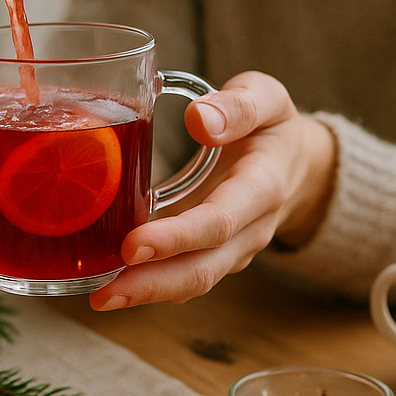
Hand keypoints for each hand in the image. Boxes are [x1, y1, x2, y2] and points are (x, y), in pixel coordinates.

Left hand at [88, 70, 336, 310]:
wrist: (295, 162)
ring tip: (100, 298)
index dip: (177, 237)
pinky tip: (110, 284)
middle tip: (104, 291)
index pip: (219, 221)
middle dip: (153, 282)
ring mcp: (234, 249)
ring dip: (146, 293)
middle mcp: (250, 228)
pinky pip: (183, 277)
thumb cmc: (271, 126)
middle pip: (203, 268)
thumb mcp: (267, 97)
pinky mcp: (215, 255)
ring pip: (192, 281)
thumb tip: (198, 119)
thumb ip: (238, 105)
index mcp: (262, 186)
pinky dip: (149, 286)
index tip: (133, 244)